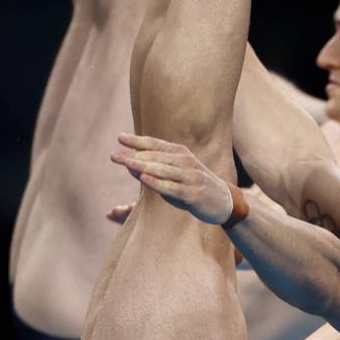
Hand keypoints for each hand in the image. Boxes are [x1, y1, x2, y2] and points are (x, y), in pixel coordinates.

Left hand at [111, 134, 232, 224]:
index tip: (119, 137)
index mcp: (181, 154)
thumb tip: (129, 164)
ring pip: (162, 170)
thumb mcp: (177, 174)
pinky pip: (172, 188)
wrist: (225, 202)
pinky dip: (157, 183)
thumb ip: (154, 169)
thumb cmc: (195, 186)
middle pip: (156, 156)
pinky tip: (144, 179)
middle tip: (114, 155)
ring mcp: (190, 178)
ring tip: (126, 163)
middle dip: (134, 155)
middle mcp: (186, 162)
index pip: (156, 144)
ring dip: (143, 166)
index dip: (137, 140)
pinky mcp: (193, 195)